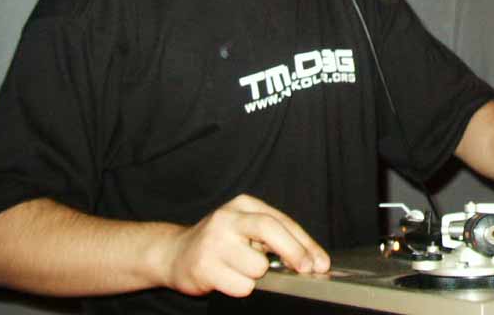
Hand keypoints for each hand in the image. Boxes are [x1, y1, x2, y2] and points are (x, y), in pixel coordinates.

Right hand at [162, 194, 329, 297]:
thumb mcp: (246, 230)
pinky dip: (241, 287)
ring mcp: (214, 241)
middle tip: (307, 269)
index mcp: (243, 204)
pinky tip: (228, 278)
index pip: (282, 221)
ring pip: (257, 266)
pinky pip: (241, 286)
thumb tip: (311, 259)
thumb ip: (275, 238)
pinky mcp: (204, 266)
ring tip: (240, 269)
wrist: (174, 254)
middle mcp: (228, 218)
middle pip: (270, 230)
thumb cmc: (220, 243)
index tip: (319, 261)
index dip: (305, 243)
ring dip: (257, 276)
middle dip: (294, 252)